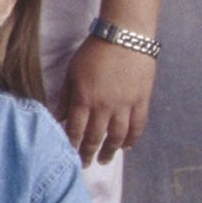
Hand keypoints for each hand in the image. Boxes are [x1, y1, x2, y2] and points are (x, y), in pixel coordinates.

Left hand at [60, 36, 156, 165]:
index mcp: (84, 98)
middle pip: (96, 136)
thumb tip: (59, 116)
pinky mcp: (141, 101)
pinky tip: (127, 147)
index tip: (69, 154)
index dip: (73, 144)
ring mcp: (125, 105)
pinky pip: (138, 126)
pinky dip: (132, 139)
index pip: (76, 129)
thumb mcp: (72, 72)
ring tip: (105, 159)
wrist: (124, 38)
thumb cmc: (93, 52)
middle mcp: (105, 106)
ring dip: (110, 150)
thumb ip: (67, 96)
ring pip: (118, 136)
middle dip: (89, 152)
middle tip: (85, 164)